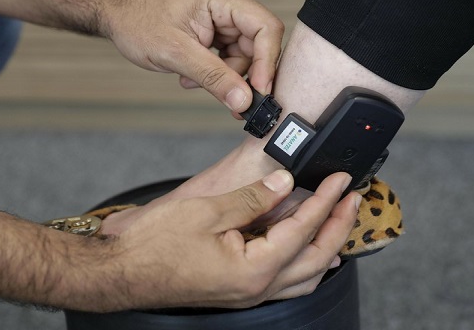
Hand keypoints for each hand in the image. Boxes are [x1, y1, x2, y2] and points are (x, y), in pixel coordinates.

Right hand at [100, 170, 359, 310]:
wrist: (121, 272)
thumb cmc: (155, 245)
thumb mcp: (207, 211)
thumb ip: (253, 198)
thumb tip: (285, 184)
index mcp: (254, 268)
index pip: (303, 230)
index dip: (325, 201)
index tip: (340, 180)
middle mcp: (256, 288)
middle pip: (316, 258)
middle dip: (339, 226)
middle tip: (352, 198)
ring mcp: (247, 294)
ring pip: (305, 277)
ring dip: (327, 247)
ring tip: (338, 222)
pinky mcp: (236, 291)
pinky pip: (285, 282)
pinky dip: (304, 264)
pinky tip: (304, 249)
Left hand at [102, 0, 284, 112]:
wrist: (119, 18)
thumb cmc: (139, 22)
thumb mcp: (176, 53)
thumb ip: (213, 77)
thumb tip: (243, 100)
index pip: (265, 28)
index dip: (267, 61)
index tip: (258, 90)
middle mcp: (230, 6)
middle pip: (259, 46)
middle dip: (245, 75)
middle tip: (234, 101)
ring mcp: (225, 21)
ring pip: (246, 57)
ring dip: (225, 77)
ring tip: (194, 80)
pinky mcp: (218, 35)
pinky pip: (231, 60)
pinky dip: (217, 74)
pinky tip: (193, 76)